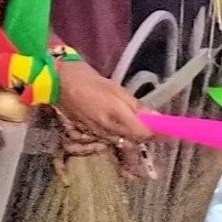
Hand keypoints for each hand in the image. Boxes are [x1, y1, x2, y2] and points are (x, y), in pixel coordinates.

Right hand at [54, 57, 153, 177]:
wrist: (55, 81)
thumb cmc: (87, 79)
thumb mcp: (115, 88)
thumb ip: (136, 106)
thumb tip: (156, 118)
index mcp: (116, 115)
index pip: (144, 134)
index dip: (157, 132)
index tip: (166, 128)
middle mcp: (108, 129)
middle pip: (135, 141)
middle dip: (146, 137)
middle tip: (154, 129)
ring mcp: (97, 133)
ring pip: (122, 142)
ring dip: (133, 138)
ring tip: (138, 129)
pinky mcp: (88, 133)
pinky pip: (110, 139)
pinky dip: (119, 136)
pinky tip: (119, 128)